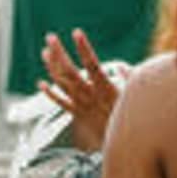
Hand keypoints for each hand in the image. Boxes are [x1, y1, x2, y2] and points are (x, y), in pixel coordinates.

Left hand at [40, 26, 121, 151]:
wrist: (122, 144)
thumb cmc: (131, 118)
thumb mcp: (135, 97)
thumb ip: (129, 80)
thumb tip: (123, 68)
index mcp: (105, 88)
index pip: (92, 64)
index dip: (83, 48)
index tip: (77, 32)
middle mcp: (89, 95)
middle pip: (69, 71)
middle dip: (58, 52)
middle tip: (50, 37)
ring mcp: (81, 104)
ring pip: (62, 83)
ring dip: (51, 67)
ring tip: (45, 52)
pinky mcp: (77, 114)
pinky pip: (60, 103)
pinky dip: (50, 93)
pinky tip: (41, 83)